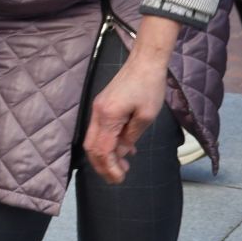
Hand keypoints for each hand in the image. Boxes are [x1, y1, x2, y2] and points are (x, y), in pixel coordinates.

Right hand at [83, 19, 180, 182]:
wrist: (145, 61)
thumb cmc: (149, 86)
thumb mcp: (146, 116)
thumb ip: (131, 137)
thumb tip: (122, 153)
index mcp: (108, 117)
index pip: (102, 151)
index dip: (109, 168)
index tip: (120, 179)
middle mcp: (98, 113)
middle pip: (92, 148)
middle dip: (103, 166)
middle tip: (118, 178)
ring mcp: (98, 108)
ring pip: (94, 140)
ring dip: (106, 155)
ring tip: (123, 166)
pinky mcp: (103, 104)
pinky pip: (100, 129)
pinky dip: (108, 143)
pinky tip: (124, 148)